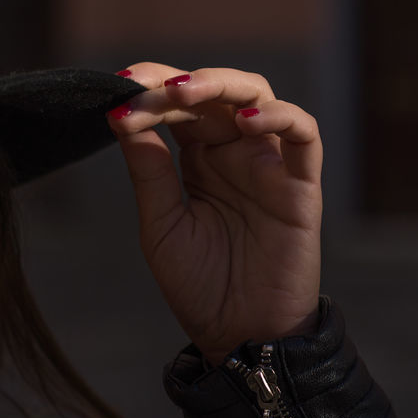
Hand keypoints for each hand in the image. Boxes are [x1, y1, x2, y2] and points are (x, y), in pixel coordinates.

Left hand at [106, 64, 322, 365]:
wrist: (239, 335)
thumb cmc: (200, 284)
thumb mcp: (161, 224)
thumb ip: (149, 172)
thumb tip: (121, 116)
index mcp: (198, 160)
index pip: (176, 109)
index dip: (149, 92)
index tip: (115, 88)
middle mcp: (234, 153)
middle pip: (212, 94)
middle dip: (175, 83)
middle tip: (141, 84)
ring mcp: (269, 164)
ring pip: (258, 97)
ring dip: (220, 86)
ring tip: (182, 92)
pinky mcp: (301, 185)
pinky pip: (303, 135)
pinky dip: (280, 117)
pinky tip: (246, 122)